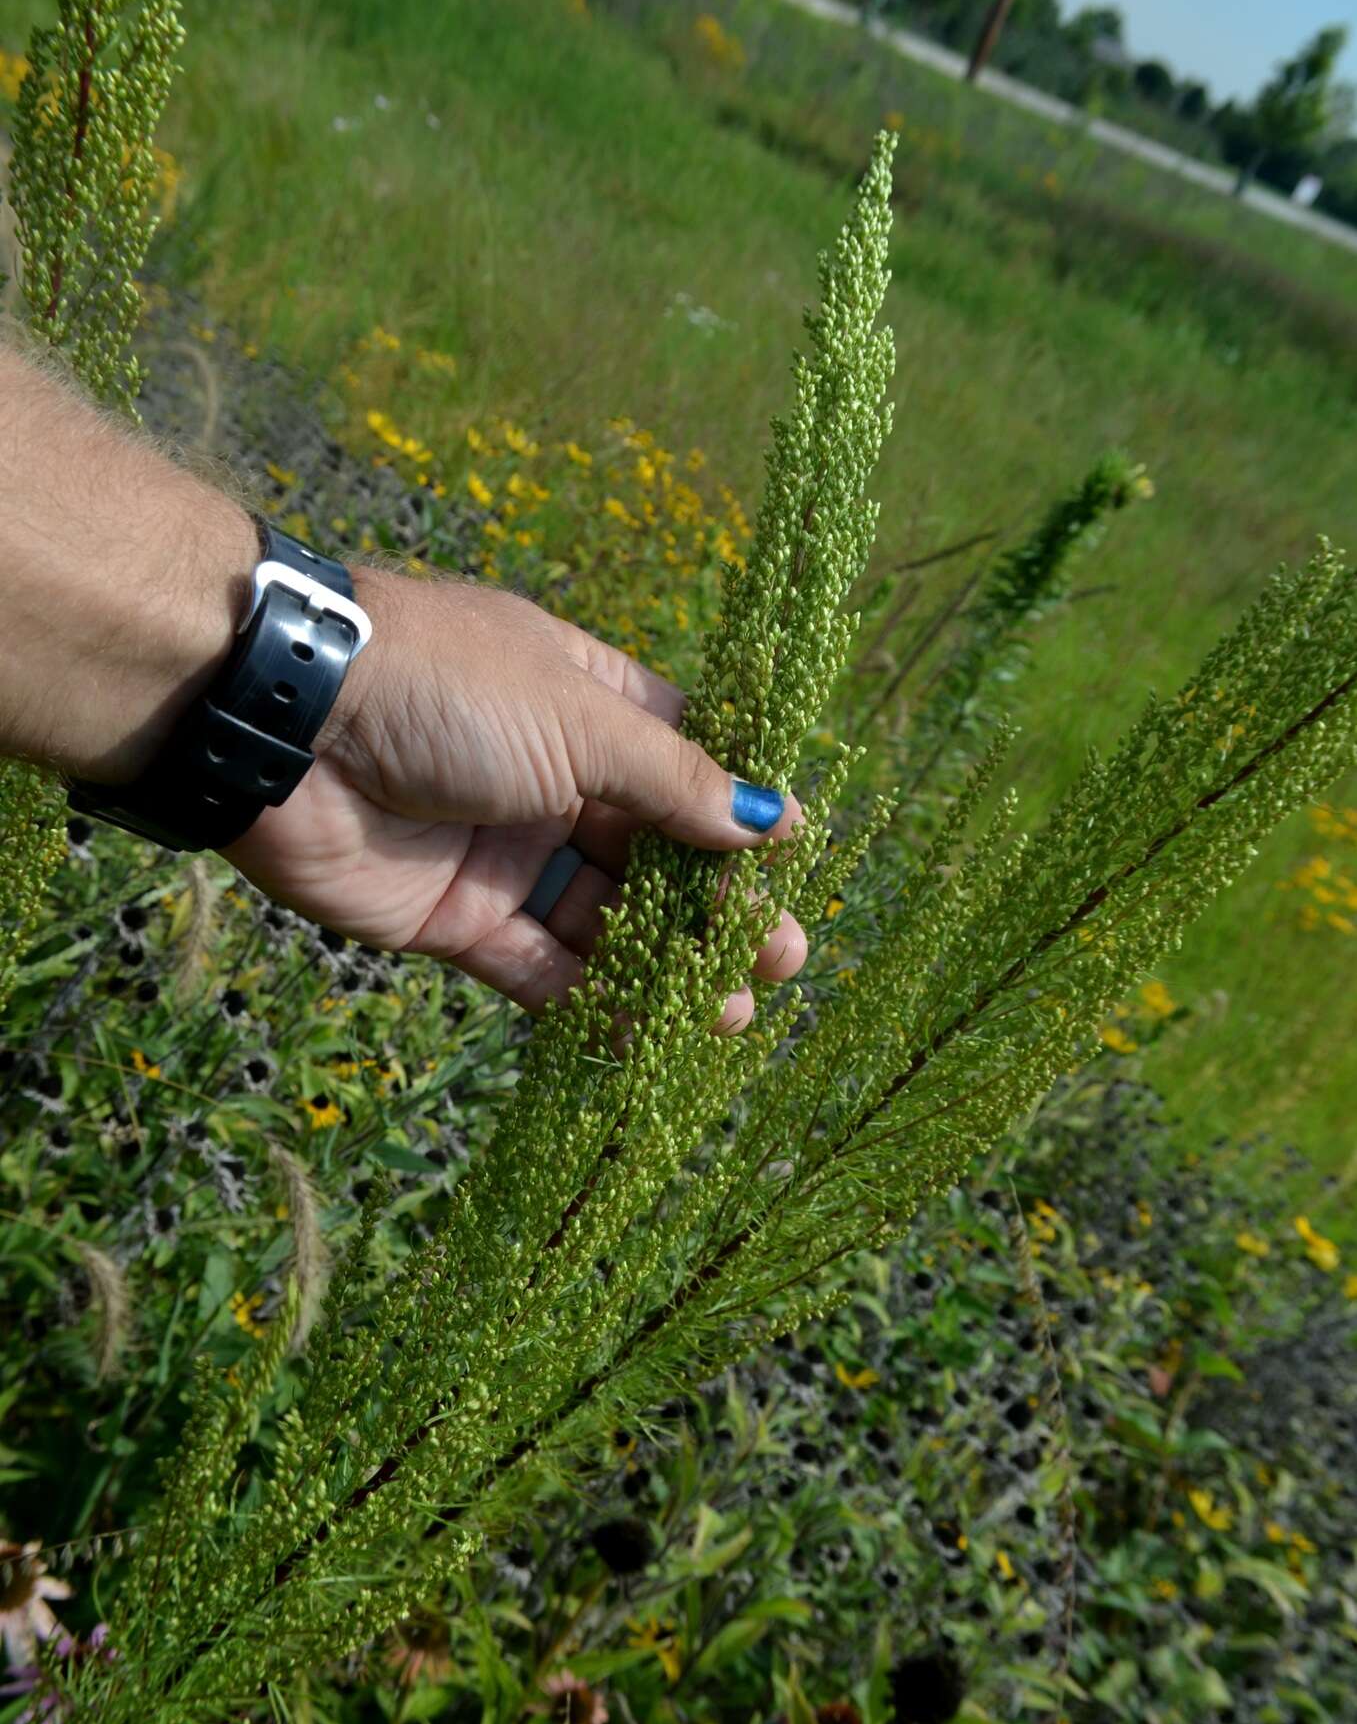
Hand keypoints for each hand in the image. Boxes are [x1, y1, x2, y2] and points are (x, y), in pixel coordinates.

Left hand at [224, 566, 806, 1025]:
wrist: (282, 722)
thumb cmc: (443, 688)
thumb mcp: (579, 721)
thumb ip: (676, 783)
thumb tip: (774, 819)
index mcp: (583, 702)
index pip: (683, 761)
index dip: (741, 811)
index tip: (799, 861)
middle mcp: (548, 776)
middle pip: (653, 851)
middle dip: (717, 907)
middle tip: (781, 960)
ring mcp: (500, 849)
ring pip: (600, 919)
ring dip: (663, 968)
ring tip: (728, 1014)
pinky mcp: (450, 918)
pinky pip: (533, 967)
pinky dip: (586, 1003)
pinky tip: (643, 1036)